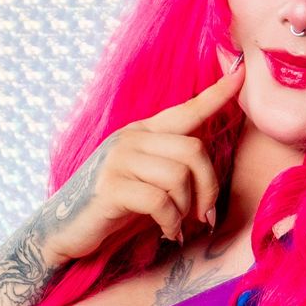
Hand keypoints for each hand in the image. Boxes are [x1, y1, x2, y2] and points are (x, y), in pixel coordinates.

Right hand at [44, 57, 246, 266]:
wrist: (64, 230)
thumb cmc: (112, 208)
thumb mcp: (145, 180)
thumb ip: (171, 167)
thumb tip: (207, 174)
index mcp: (143, 132)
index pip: (186, 109)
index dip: (216, 94)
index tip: (242, 72)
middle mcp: (132, 138)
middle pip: (194, 150)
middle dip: (208, 188)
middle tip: (204, 216)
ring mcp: (119, 160)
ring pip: (179, 177)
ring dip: (186, 210)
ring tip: (177, 225)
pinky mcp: (111, 187)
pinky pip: (160, 201)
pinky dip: (170, 223)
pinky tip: (167, 233)